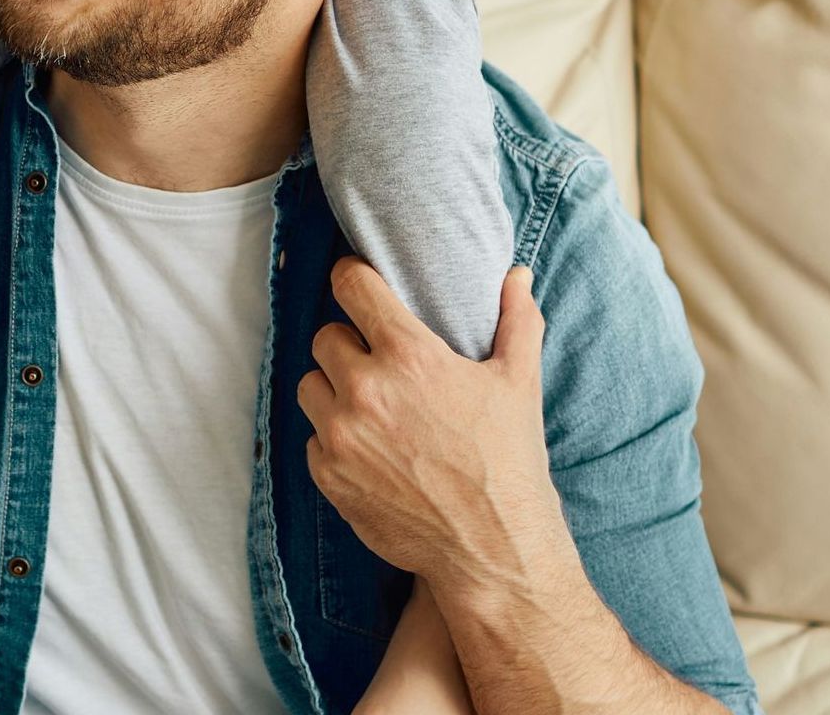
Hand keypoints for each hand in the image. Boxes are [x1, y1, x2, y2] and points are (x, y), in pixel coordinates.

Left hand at [298, 262, 562, 593]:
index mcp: (408, 355)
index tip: (360, 286)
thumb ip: (516, 321)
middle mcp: (366, 389)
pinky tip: (371, 451)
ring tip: (373, 408)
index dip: (354, 279)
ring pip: (310, 384)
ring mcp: (342, 435)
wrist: (494, 554)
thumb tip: (518, 275)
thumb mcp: (519, 385)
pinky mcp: (329, 476)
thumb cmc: (509, 465)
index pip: (350, 285)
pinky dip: (334, 439)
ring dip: (334, 390)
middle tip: (380, 364)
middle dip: (350, 344)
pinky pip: (312, 437)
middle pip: (325, 335)